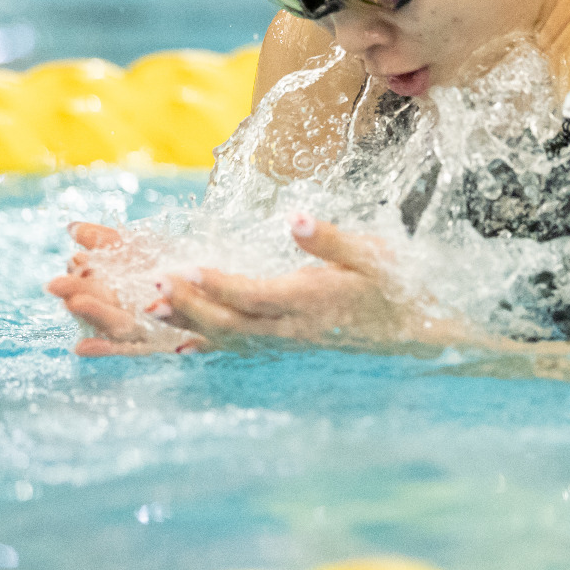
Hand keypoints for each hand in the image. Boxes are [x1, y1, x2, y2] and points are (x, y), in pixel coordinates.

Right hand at [46, 221, 204, 356]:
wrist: (212, 286)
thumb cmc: (171, 265)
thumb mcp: (137, 248)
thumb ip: (104, 241)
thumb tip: (71, 227)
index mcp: (115, 285)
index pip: (90, 280)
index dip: (78, 273)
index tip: (72, 261)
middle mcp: (122, 308)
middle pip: (97, 300)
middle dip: (76, 291)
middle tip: (55, 285)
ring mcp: (137, 326)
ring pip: (111, 322)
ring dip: (92, 314)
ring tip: (74, 302)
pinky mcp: (154, 343)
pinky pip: (128, 347)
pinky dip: (103, 349)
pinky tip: (79, 347)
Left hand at [160, 214, 451, 348]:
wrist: (417, 334)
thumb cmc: (394, 287)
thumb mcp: (371, 254)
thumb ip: (330, 240)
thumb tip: (295, 219)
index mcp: (311, 300)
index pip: (253, 294)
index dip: (216, 285)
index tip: (182, 269)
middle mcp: (294, 327)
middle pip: (231, 322)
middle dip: (190, 307)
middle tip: (153, 290)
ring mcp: (289, 341)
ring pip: (230, 338)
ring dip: (189, 325)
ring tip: (152, 312)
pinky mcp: (288, 345)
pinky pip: (241, 350)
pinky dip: (209, 347)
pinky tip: (183, 348)